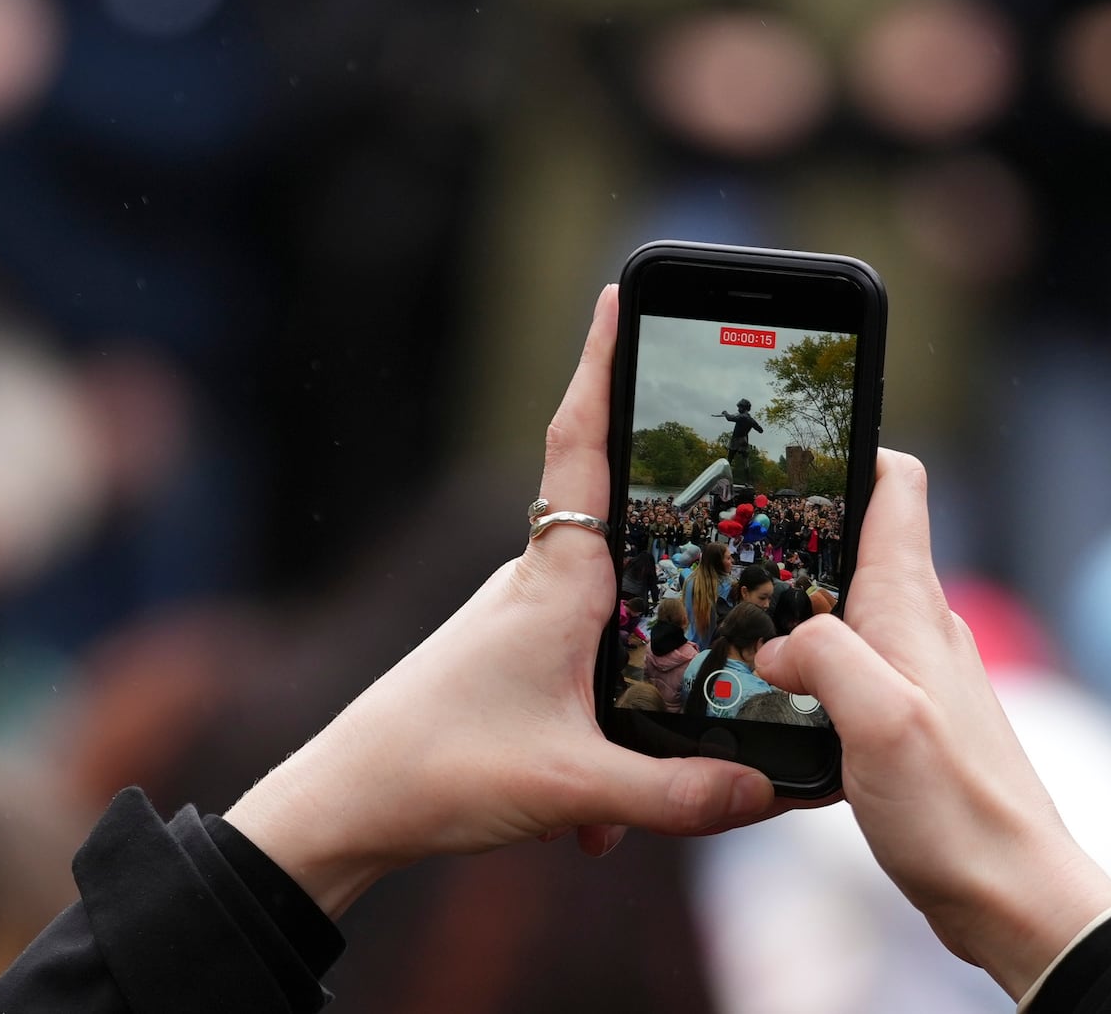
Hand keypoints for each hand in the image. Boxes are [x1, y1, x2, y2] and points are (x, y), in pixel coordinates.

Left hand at [225, 286, 774, 916]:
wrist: (342, 805)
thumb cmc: (437, 772)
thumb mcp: (573, 787)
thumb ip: (678, 794)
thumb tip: (767, 790)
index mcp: (556, 577)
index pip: (582, 441)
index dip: (602, 365)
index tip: (620, 292)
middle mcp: (541, 578)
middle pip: (616, 504)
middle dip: (669, 481)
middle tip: (731, 456)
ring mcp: (527, 616)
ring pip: (612, 599)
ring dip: (650, 646)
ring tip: (679, 715)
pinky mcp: (519, 656)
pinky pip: (590, 655)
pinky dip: (614, 715)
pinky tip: (604, 818)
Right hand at [755, 450, 1110, 998]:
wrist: (1012, 894)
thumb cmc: (957, 810)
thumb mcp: (877, 721)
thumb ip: (824, 657)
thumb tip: (779, 643)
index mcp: (912, 609)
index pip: (899, 487)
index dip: (854, 449)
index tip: (796, 439)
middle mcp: (918, 629)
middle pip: (860, 545)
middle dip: (801, 534)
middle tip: (729, 538)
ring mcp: (913, 675)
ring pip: (847, 611)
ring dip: (797, 607)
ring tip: (735, 619)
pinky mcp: (903, 721)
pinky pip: (847, 671)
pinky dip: (807, 670)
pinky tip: (774, 699)